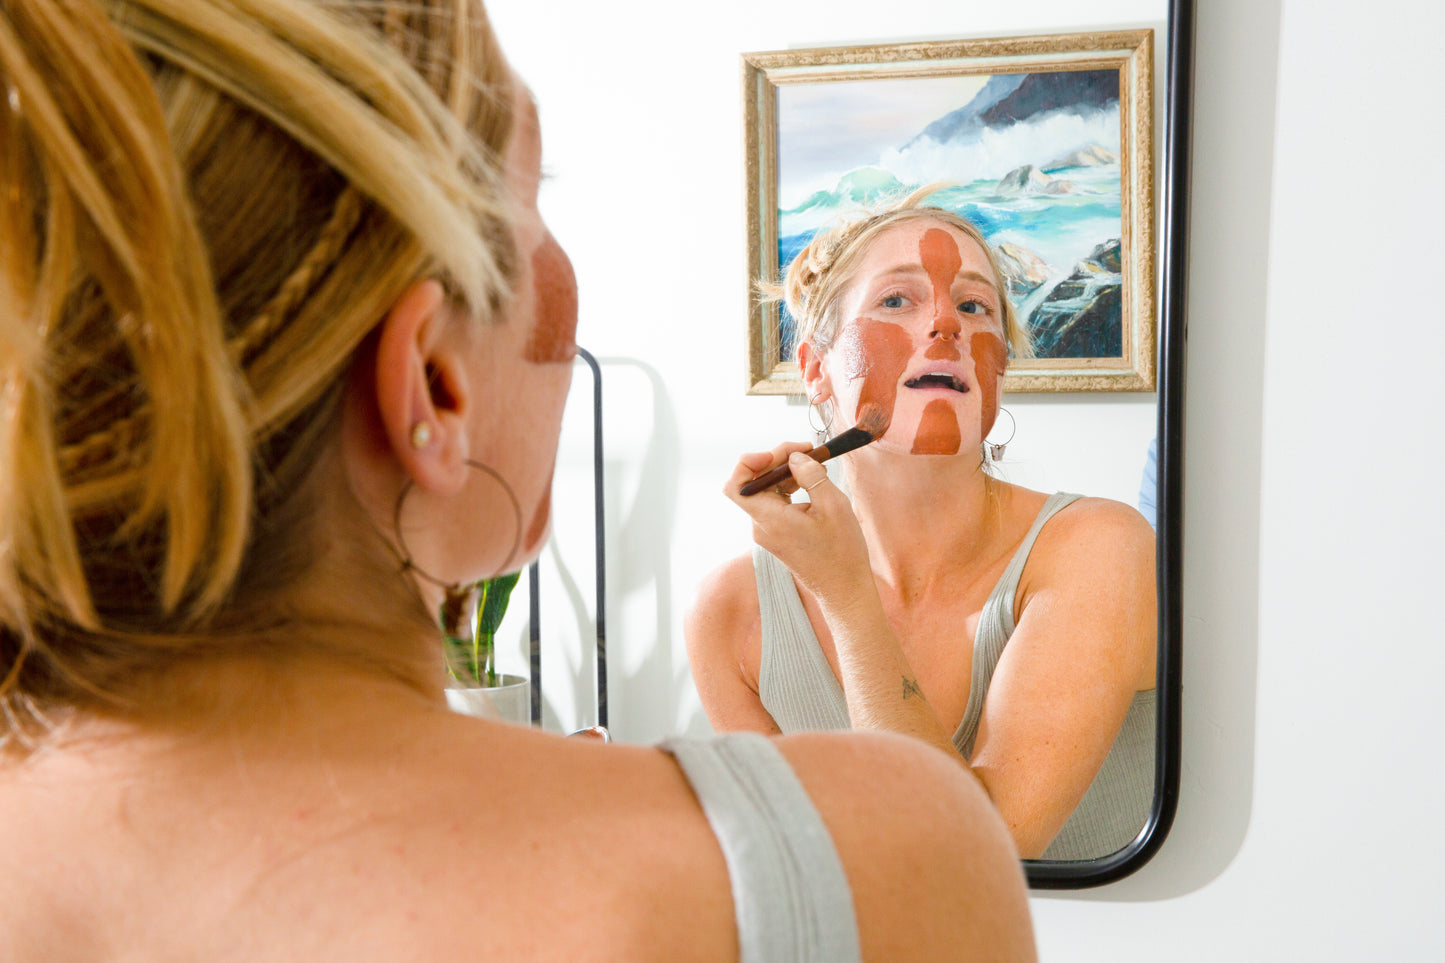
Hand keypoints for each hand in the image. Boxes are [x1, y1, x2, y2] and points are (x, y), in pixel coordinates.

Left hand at [726, 447, 872, 604]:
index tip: (775, 455)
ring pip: (765, 491)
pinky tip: (810, 482)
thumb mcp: (833, 506)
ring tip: (813, 462)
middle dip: (776, 461)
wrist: (844, 589)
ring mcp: (768, 532)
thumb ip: (811, 476)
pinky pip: (775, 503)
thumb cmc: (841, 553)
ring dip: (784, 473)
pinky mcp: (778, 534)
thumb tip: (795, 458)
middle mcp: (762, 526)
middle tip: (806, 451)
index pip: (736, 486)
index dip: (748, 463)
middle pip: (754, 483)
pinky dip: (789, 488)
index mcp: (770, 520)